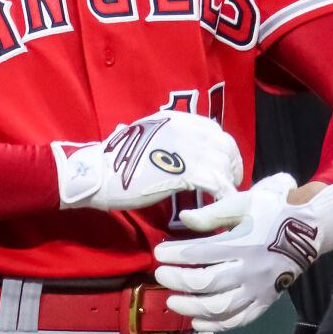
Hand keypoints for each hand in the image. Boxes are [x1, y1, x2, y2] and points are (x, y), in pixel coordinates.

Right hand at [51, 110, 242, 210]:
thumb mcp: (144, 136)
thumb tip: (171, 146)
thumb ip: (163, 138)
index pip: (214, 130)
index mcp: (177, 120)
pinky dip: (220, 202)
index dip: (222, 150)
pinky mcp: (188, 173)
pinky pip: (219, 187)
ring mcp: (189, 150)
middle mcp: (188, 130)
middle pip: (226, 147)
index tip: (219, 166)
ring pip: (226, 167)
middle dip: (231, 168)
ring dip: (226, 187)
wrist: (101, 173)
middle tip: (225, 186)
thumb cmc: (117, 160)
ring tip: (219, 203)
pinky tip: (210, 213)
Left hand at [153, 173, 332, 330]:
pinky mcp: (266, 302)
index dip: (175, 255)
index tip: (159, 253)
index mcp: (242, 243)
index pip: (199, 254)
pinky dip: (217, 326)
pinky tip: (197, 323)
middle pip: (206, 283)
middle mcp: (250, 270)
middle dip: (178, 281)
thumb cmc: (273, 209)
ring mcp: (260, 290)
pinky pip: (239, 320)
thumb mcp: (243, 202)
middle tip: (160, 276)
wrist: (311, 228)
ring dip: (192, 308)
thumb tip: (183, 219)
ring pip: (220, 307)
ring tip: (173, 302)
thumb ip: (212, 213)